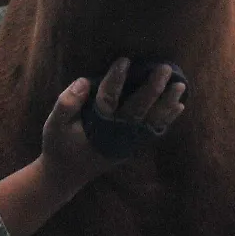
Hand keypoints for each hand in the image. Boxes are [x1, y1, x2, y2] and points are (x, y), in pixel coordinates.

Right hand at [39, 58, 186, 187]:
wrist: (66, 175)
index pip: (108, 99)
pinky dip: (167, 119)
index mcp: (97, 127)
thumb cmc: (59, 145)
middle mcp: (116, 135)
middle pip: (138, 108)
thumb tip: (84, 81)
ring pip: (151, 120)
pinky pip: (153, 131)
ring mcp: (128, 143)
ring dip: (167, 103)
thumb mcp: (54, 125)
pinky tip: (178, 106)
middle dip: (152, 88)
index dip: (116, 79)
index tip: (124, 60)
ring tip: (180, 85)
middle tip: (164, 68)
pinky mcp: (132, 147)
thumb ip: (67, 103)